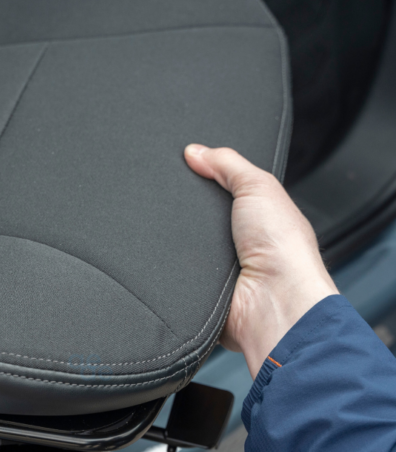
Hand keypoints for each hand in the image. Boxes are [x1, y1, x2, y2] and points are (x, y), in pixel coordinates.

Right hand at [184, 145, 338, 377]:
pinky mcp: (197, 292)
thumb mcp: (259, 186)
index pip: (221, 192)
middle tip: (173, 197)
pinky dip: (168, 266)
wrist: (273, 300)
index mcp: (255, 219)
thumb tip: (195, 151)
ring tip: (174, 231)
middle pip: (195, 218)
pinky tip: (170, 258)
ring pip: (179, 246)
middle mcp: (236, 244)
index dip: (203, 176)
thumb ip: (228, 164)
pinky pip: (172, 272)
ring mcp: (215, 270)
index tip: (184, 162)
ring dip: (175, 240)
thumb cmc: (283, 250)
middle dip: (183, 209)